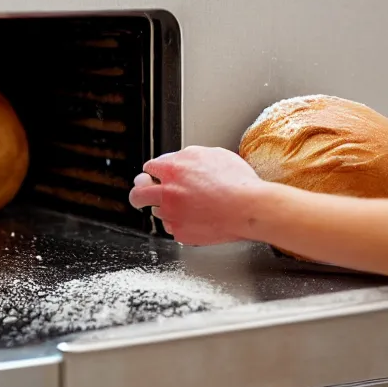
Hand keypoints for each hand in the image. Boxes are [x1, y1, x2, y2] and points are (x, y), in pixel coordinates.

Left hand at [129, 146, 263, 245]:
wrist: (249, 208)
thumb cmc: (237, 181)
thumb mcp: (211, 154)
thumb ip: (187, 157)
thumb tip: (177, 160)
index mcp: (173, 168)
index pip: (149, 168)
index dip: (154, 172)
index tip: (155, 175)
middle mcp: (167, 192)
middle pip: (138, 194)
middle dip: (140, 193)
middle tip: (143, 195)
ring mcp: (172, 214)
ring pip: (158, 212)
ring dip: (167, 208)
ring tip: (190, 206)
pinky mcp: (180, 232)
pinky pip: (173, 228)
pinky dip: (181, 223)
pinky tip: (198, 218)